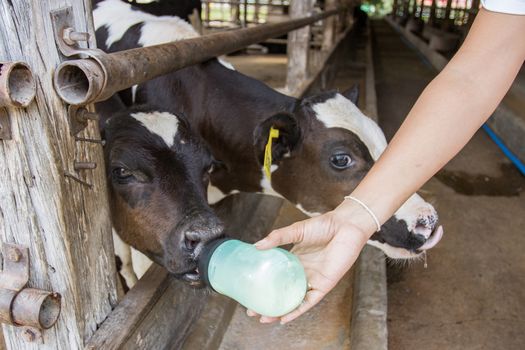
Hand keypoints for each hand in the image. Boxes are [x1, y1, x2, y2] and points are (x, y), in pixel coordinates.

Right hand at [251, 205, 371, 323]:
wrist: (345, 226)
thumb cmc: (323, 226)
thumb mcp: (295, 231)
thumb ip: (277, 238)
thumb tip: (256, 247)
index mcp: (295, 260)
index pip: (276, 276)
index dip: (263, 285)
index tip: (248, 292)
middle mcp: (303, 272)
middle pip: (283, 291)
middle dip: (268, 302)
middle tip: (251, 311)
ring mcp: (313, 279)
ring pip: (294, 300)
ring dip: (280, 311)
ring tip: (264, 319)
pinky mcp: (324, 285)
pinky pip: (309, 301)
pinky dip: (297, 310)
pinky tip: (284, 318)